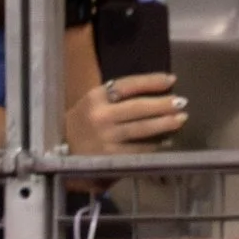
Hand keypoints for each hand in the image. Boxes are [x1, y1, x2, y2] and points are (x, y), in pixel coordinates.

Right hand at [66, 69, 186, 151]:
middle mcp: (100, 116)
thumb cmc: (81, 126)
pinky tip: (165, 142)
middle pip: (139, 108)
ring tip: (180, 119)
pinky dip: (153, 146)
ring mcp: (104, 139)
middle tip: (182, 103)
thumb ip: (116, 97)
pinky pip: (136, 150)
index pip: (130, 85)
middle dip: (163, 105)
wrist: (56, 153)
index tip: (172, 80)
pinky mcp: (107, 158)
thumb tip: (153, 91)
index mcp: (96, 97)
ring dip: (164, 124)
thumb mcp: (93, 103)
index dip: (152, 82)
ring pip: (141, 129)